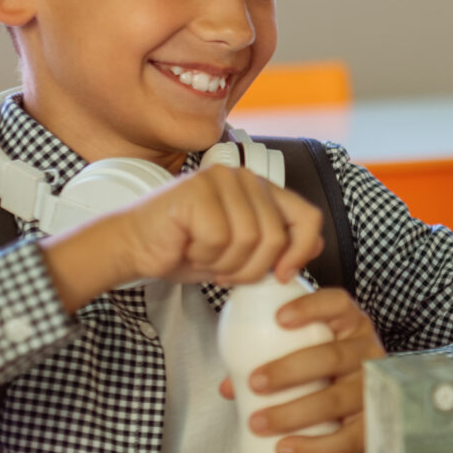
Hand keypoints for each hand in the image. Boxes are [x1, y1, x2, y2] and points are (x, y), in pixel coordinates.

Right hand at [40, 165, 323, 310]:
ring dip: (226, 263)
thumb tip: (317, 244)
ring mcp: (220, 180)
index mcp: (260, 188)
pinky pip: (220, 238)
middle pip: (276, 236)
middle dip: (251, 267)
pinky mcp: (197, 191)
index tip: (281, 275)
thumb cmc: (185, 249)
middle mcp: (243, 176)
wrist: (134, 247)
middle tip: (222, 269)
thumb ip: (277, 245)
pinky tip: (188, 246)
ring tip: (204, 256)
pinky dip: (204, 255)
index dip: (301, 251)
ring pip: (250, 239)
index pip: (307, 216)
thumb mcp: (241, 254)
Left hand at [218, 286, 386, 452]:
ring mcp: (375, 390)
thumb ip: (271, 363)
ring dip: (292, 413)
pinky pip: (347, 438)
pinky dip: (314, 447)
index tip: (278, 319)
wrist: (379, 408)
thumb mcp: (311, 356)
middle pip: (332, 357)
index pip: (337, 304)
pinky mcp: (375, 426)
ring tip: (257, 423)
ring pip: (337, 400)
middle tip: (254, 383)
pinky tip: (285, 448)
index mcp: (350, 326)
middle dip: (289, 370)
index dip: (310, 308)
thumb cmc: (331, 375)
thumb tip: (229, 387)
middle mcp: (367, 353)